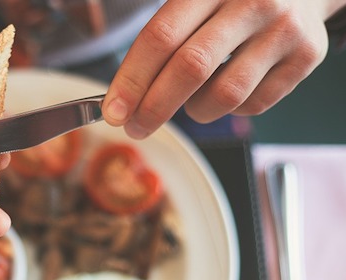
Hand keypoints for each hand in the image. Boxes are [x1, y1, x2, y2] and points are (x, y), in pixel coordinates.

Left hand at [103, 0, 342, 138]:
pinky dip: (231, 109)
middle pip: (190, 68)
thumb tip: (121, 98)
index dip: (132, 79)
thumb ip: (162, 38)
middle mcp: (251, 2)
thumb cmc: (231, 0)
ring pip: (225, 95)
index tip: (113, 111)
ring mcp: (283, 30)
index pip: (161, 37)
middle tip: (135, 127)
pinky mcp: (307, 56)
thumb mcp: (195, 0)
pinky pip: (254, 104)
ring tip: (190, 101)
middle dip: (154, 107)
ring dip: (196, 111)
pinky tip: (226, 89)